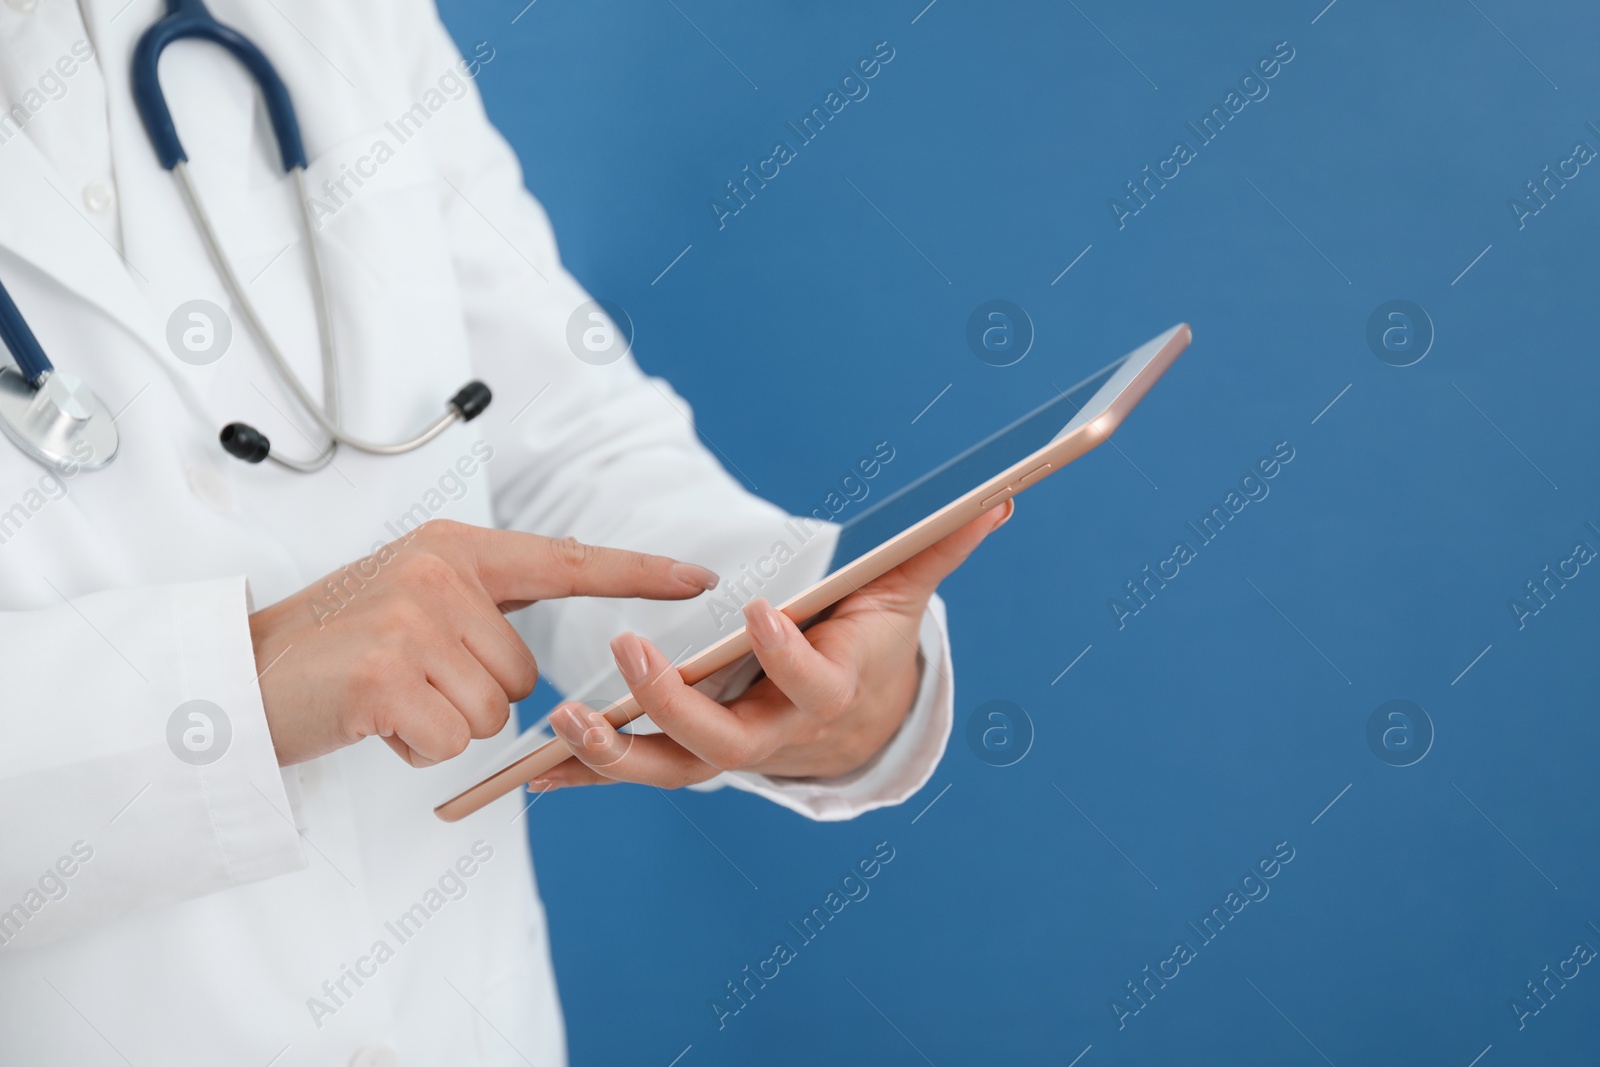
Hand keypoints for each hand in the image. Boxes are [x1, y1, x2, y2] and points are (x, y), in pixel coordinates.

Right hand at [249, 519, 719, 766]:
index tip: (700, 578)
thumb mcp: (412, 595)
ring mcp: (412, 622)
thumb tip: (546, 635)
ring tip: (388, 697)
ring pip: (493, 712)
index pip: (566, 560)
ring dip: (445, 722)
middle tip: (407, 679)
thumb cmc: (335, 645)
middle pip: (525, 673)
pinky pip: (451, 740)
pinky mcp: (387, 676)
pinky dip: (416, 747)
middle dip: (474, 694)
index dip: (638, 572)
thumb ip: (482, 601)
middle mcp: (440, 574)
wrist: (240, 676)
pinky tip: (373, 720)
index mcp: (455, 549)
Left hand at [531, 500, 1012, 790]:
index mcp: (828, 690)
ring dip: (615, 753)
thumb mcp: (902, 598)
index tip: (762, 613)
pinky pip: (639, 773)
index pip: (813, 683)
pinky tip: (535, 771)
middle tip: (631, 653)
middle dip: (676, 703)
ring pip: (673, 768)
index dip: (788, 656)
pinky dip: (589, 775)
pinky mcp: (692, 757)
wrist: (855, 724)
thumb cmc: (868, 647)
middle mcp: (776, 733)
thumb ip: (937, 550)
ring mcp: (730, 752)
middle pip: (728, 740)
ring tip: (563, 723)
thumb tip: (994, 499)